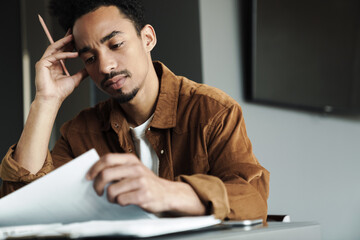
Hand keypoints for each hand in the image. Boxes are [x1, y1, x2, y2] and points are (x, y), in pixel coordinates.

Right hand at [35, 33, 87, 104]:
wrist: (53, 99)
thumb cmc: (61, 91)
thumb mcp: (75, 79)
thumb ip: (82, 73)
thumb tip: (90, 68)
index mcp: (56, 65)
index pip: (63, 51)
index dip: (69, 44)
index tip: (76, 38)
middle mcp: (49, 62)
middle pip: (58, 47)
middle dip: (66, 39)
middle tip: (74, 32)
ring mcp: (44, 62)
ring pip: (54, 48)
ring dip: (64, 42)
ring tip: (72, 37)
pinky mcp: (41, 64)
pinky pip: (54, 56)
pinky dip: (65, 54)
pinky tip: (74, 54)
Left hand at [86, 153, 205, 215]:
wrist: (167, 193)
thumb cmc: (146, 182)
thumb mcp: (134, 169)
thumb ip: (118, 167)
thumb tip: (95, 171)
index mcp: (131, 160)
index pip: (107, 159)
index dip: (94, 168)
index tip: (88, 177)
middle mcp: (136, 168)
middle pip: (106, 174)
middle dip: (97, 185)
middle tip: (98, 191)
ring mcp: (141, 181)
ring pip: (112, 190)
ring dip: (110, 197)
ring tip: (115, 198)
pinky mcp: (143, 194)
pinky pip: (121, 200)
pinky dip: (120, 203)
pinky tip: (126, 201)